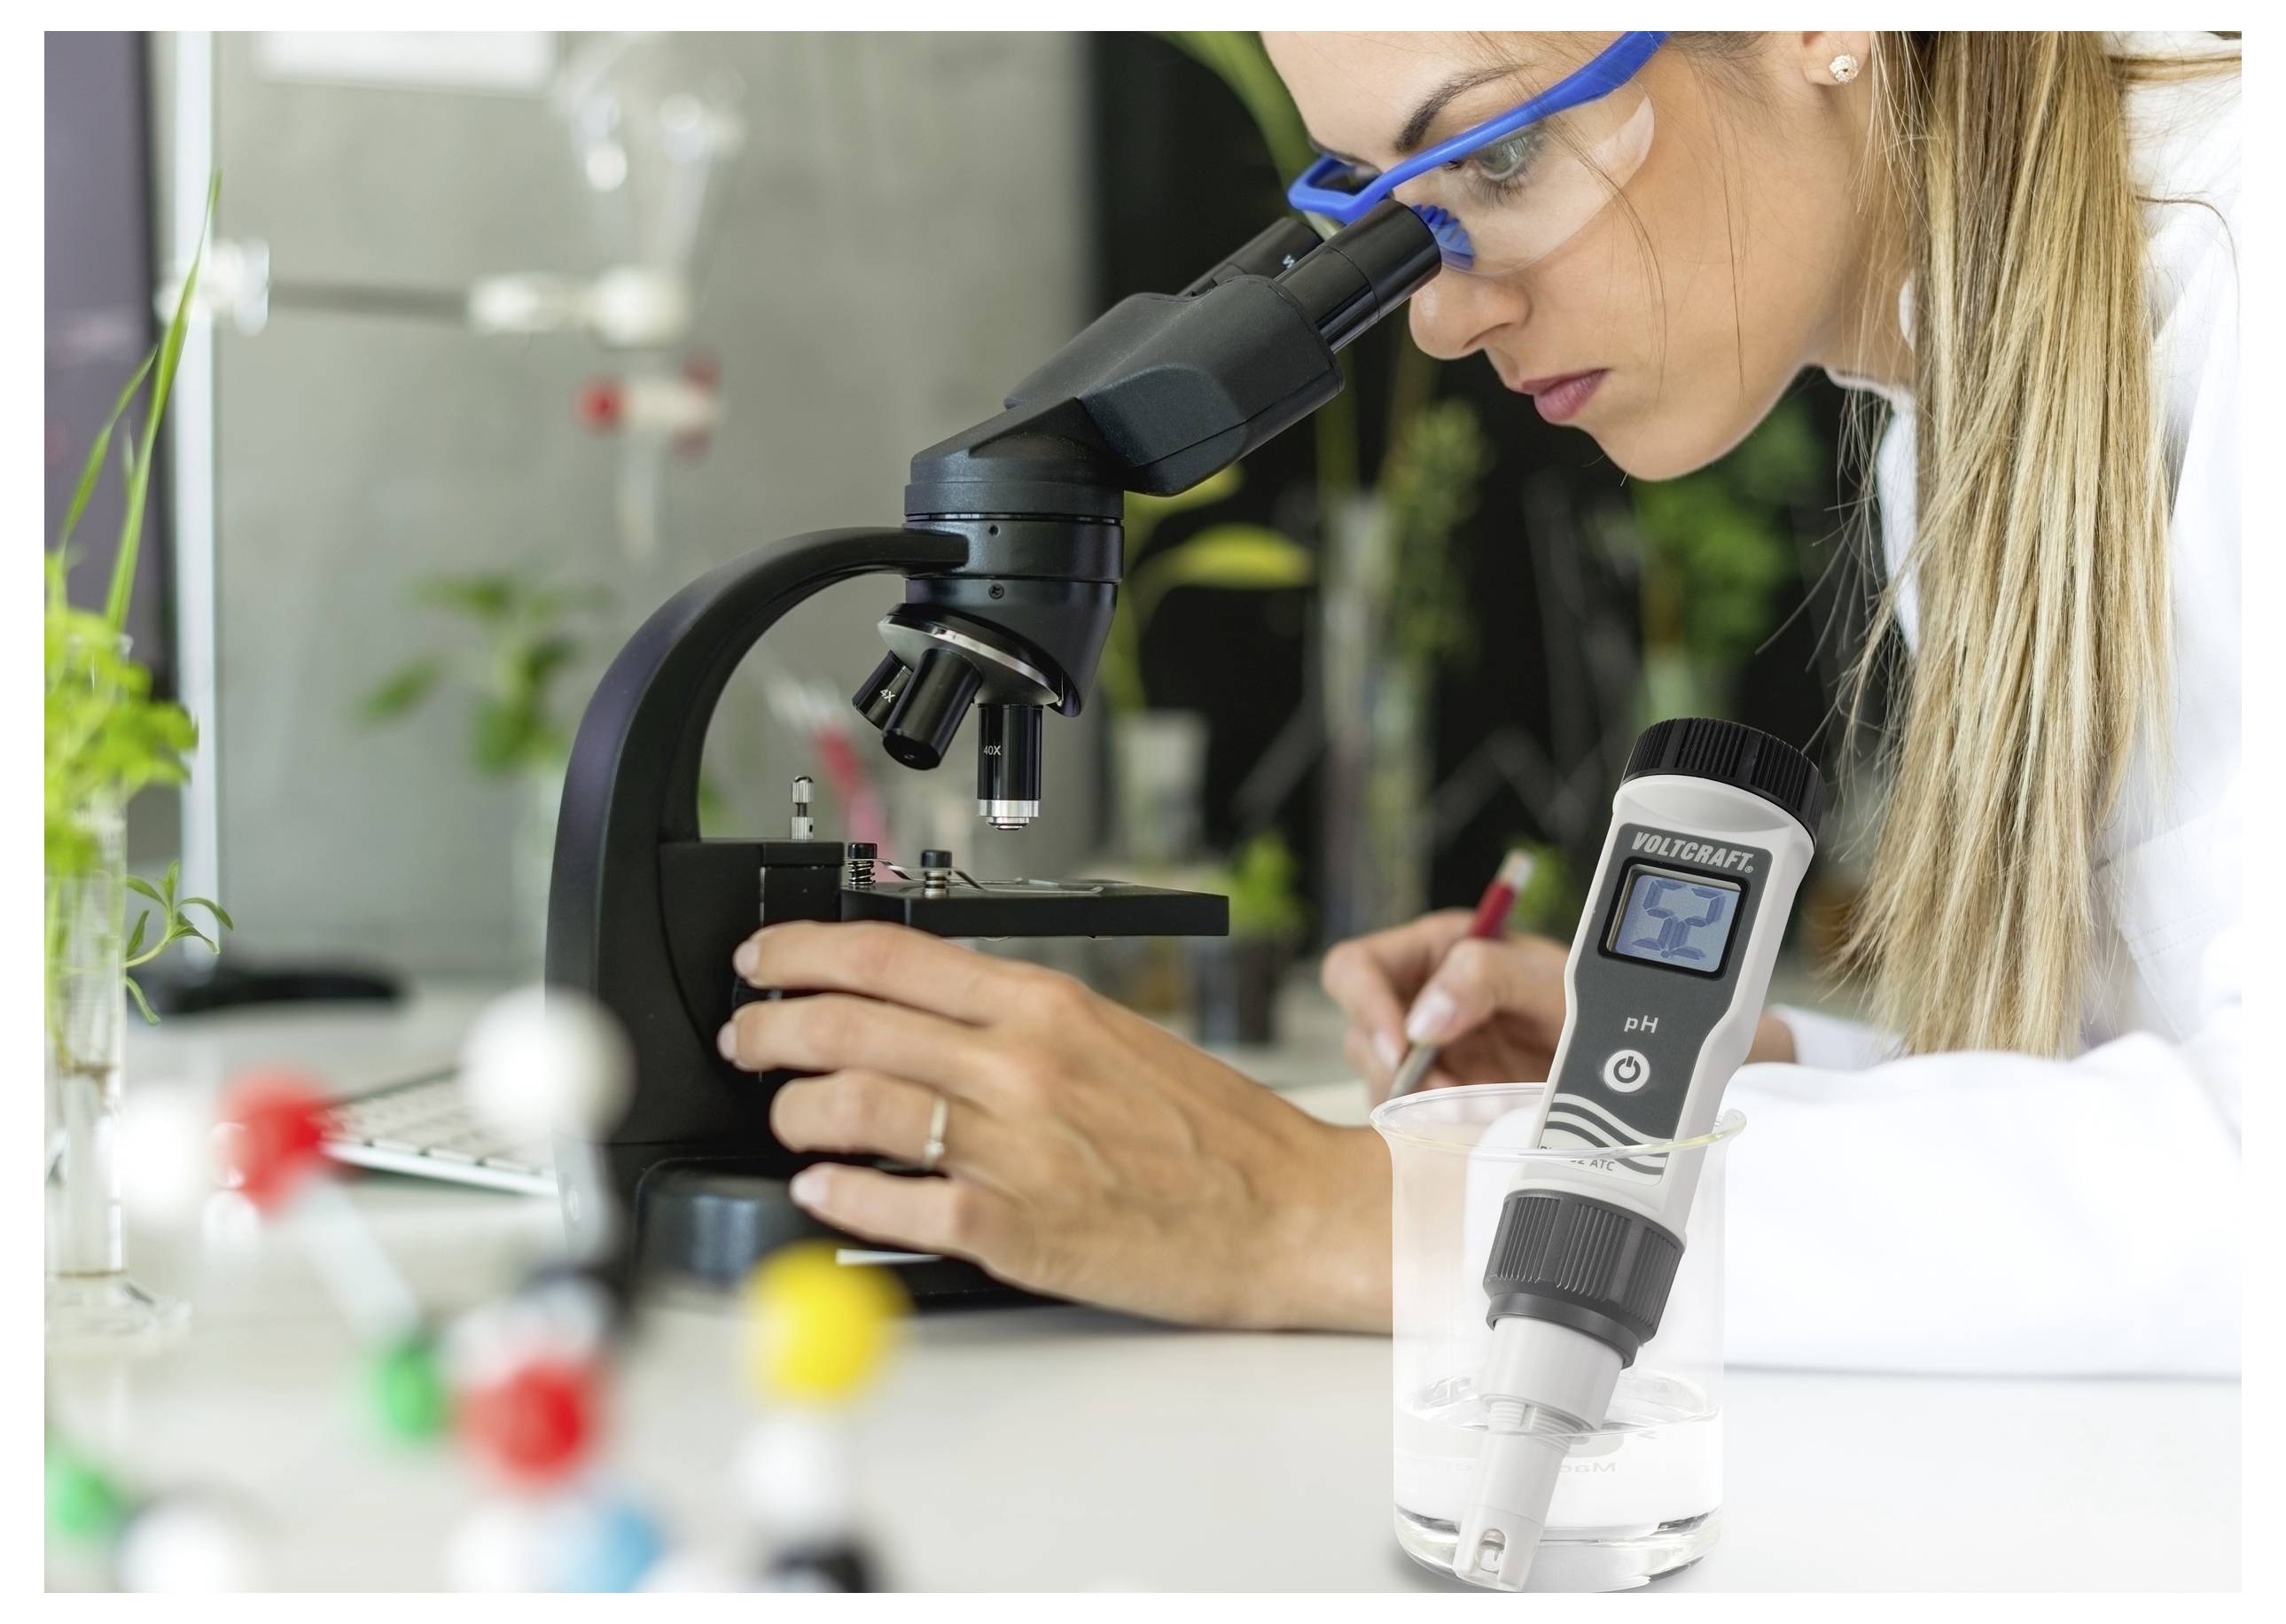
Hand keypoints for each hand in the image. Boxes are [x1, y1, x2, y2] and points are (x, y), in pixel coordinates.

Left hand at [720, 921, 1391, 1330]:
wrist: (1289, 1209)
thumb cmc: (1211, 1131)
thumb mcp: (1112, 1034)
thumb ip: (1015, 1019)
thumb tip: (918, 1005)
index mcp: (1044, 1006)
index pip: (888, 955)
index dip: (801, 952)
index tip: (762, 962)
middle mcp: (1021, 1065)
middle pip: (850, 1026)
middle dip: (770, 1031)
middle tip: (746, 1040)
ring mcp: (1016, 1147)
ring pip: (856, 1109)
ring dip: (794, 1111)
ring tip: (786, 1118)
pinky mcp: (1017, 1230)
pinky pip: (898, 1205)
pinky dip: (841, 1194)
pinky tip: (822, 1189)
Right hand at [1321, 911, 1802, 1103]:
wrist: (1648, 1058)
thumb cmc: (1604, 1002)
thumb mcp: (1549, 982)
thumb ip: (1484, 979)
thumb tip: (1422, 1016)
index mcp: (1440, 951)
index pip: (1356, 970)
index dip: (1366, 1006)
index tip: (1401, 1046)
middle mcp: (1428, 999)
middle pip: (1363, 1036)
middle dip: (1398, 1070)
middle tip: (1447, 1093)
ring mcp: (1438, 1054)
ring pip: (1386, 1086)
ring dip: (1424, 1104)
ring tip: (1482, 1106)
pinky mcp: (1453, 1100)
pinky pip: (1420, 1119)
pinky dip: (1443, 1127)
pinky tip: (1483, 1121)